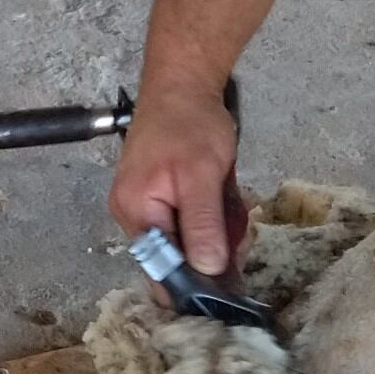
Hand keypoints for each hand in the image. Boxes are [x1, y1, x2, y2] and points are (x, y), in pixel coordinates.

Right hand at [111, 81, 245, 275]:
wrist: (182, 85)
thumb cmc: (189, 124)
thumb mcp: (202, 175)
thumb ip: (203, 225)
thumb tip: (209, 271)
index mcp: (137, 213)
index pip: (162, 271)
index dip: (195, 286)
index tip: (230, 288)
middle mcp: (133, 215)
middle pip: (175, 259)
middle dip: (211, 253)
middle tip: (241, 234)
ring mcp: (145, 206)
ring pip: (185, 242)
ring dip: (214, 234)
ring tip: (233, 207)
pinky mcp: (159, 197)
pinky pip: (186, 224)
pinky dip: (208, 220)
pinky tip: (223, 201)